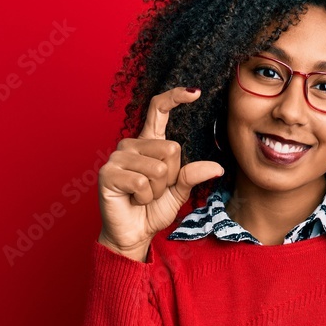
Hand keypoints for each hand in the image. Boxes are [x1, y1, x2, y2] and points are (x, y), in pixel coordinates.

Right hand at [97, 87, 223, 260]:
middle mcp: (132, 144)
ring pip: (158, 169)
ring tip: (143, 196)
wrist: (133, 233)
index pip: (159, 110)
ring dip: (157, 191)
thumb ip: (193, 176)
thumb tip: (217, 168)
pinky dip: (144, 197)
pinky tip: (133, 200)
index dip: (175, 97)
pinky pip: (142, 182)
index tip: (195, 92)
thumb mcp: (179, 192)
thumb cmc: (153, 210)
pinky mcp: (108, 173)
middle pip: (171, 149)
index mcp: (149, 142)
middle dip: (171, 177)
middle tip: (155, 190)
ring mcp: (118, 157)